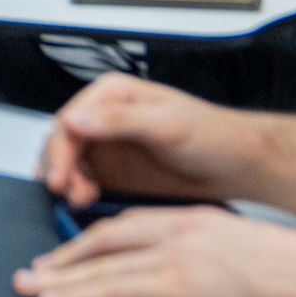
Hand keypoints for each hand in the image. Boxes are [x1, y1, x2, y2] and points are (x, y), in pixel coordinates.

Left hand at [14, 204, 295, 296]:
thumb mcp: (242, 256)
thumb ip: (208, 265)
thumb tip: (193, 289)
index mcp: (193, 220)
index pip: (129, 224)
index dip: (94, 238)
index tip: (72, 250)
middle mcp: (177, 231)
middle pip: (105, 238)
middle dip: (65, 255)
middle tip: (36, 268)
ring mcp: (174, 257)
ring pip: (100, 265)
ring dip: (59, 277)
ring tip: (30, 287)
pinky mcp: (176, 286)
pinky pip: (113, 291)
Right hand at [35, 75, 267, 207]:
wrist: (237, 165)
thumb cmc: (212, 136)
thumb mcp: (167, 125)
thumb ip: (119, 121)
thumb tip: (76, 119)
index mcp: (113, 95)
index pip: (68, 120)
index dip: (58, 151)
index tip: (59, 178)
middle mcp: (106, 117)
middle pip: (62, 142)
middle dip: (59, 168)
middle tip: (66, 193)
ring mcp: (109, 144)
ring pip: (68, 162)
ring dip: (67, 182)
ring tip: (80, 200)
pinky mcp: (114, 169)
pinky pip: (82, 179)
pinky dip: (78, 191)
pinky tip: (86, 201)